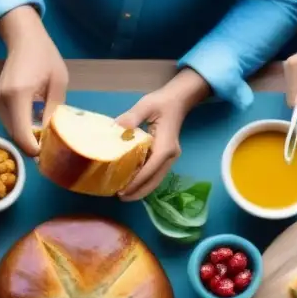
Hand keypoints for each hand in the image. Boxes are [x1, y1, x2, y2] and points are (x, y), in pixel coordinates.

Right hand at [0, 6, 67, 156]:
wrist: (24, 38)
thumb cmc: (45, 57)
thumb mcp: (58, 84)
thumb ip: (54, 111)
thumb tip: (52, 138)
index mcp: (18, 94)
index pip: (22, 134)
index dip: (34, 149)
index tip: (48, 154)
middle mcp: (1, 100)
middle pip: (16, 136)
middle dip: (32, 145)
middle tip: (51, 147)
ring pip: (12, 131)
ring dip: (27, 136)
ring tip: (45, 133)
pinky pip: (9, 123)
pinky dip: (22, 127)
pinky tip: (34, 122)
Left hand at [115, 69, 208, 200]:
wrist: (179, 99)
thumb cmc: (163, 102)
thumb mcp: (146, 105)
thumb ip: (132, 117)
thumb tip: (117, 128)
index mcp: (165, 146)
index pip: (150, 169)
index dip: (136, 182)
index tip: (122, 190)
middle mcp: (170, 156)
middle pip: (154, 180)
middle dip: (138, 192)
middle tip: (120, 198)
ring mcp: (170, 157)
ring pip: (156, 179)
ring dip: (141, 189)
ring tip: (124, 194)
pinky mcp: (166, 156)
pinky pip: (155, 173)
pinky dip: (144, 181)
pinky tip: (132, 183)